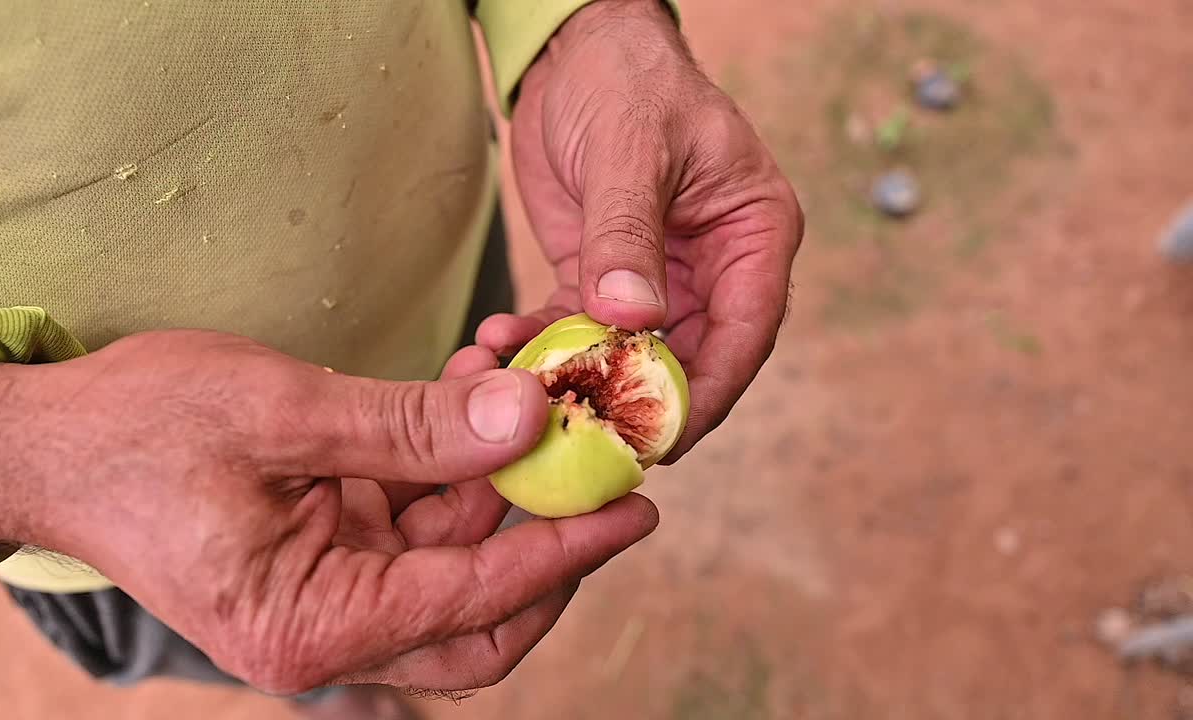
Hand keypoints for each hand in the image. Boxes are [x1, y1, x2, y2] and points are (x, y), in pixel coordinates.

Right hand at [0, 331, 658, 692]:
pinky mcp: (330, 553)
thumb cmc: (138, 431)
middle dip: (550, 549)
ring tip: (538, 396)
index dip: (561, 554)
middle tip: (613, 481)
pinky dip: (455, 469)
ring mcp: (331, 593)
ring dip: (501, 485)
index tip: (634, 509)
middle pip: (480, 619)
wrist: (51, 440)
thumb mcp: (280, 413)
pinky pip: (418, 524)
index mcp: (310, 627)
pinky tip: (479, 396)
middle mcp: (328, 629)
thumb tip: (526, 419)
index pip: (471, 604)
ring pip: (456, 562)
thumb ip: (410, 426)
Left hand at [480, 0, 804, 460]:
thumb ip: (628, 233)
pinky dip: (545, 346)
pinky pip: (579, 330)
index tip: (663, 436)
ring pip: (630, 355)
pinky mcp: (603, 279)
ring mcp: (658, 279)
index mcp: (752, 235)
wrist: (572, 50)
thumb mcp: (631, 148)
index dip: (709, 392)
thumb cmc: (627, 77)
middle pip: (689, 359)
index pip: (745, 333)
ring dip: (581, 378)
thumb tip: (631, 316)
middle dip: (637, 399)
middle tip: (584, 434)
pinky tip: (502, 350)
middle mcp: (713, 268)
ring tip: (524, 391)